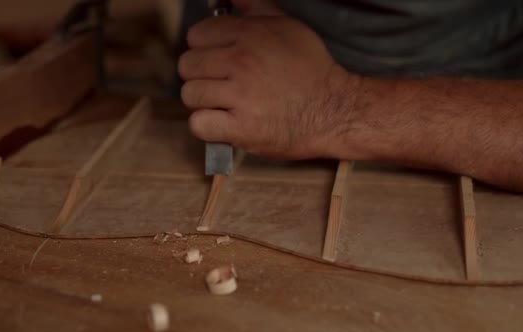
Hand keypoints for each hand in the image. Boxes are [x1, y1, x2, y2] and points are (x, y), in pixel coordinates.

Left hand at [178, 0, 358, 158]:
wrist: (334, 111)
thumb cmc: (311, 70)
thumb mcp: (288, 26)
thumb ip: (254, 7)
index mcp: (250, 35)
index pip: (196, 35)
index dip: (204, 48)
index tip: (217, 59)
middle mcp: (242, 62)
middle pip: (188, 66)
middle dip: (201, 75)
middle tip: (219, 83)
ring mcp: (241, 97)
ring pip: (190, 95)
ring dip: (203, 101)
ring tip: (223, 104)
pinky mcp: (242, 129)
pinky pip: (199, 124)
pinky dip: (207, 126)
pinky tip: (224, 122)